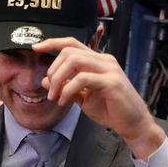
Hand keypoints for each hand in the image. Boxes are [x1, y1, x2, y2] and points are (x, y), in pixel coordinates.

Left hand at [33, 37, 165, 160]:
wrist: (132, 123)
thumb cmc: (109, 109)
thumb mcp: (81, 97)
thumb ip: (64, 86)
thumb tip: (44, 80)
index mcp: (97, 61)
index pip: (72, 43)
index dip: (52, 43)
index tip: (36, 48)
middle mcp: (104, 60)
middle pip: (69, 51)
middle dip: (53, 69)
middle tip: (50, 90)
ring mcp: (109, 70)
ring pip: (74, 61)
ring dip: (58, 79)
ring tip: (55, 96)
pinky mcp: (111, 82)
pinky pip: (82, 79)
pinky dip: (68, 90)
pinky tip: (64, 101)